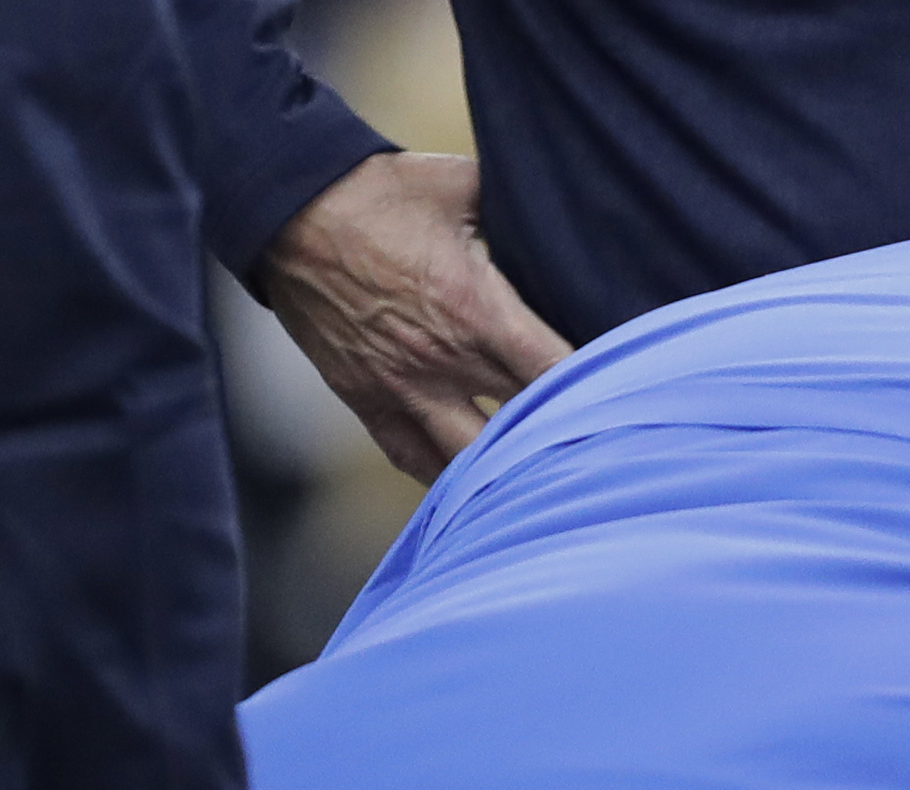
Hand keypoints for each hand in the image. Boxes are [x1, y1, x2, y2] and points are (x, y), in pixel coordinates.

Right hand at [255, 154, 570, 483]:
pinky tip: (480, 483)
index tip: (629, 400)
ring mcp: (401, 387)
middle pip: (528, 430)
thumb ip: (517, 207)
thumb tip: (564, 208)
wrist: (280, 207)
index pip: (562, 375)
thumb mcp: (458, 186)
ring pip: (472, 463)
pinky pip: (414, 460)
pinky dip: (449, 478)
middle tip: (601, 452)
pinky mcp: (365, 398)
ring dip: (508, 471)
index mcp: (478, 311)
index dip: (602, 394)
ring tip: (543, 479)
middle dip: (567, 442)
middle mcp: (443, 361)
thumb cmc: (376, 192)